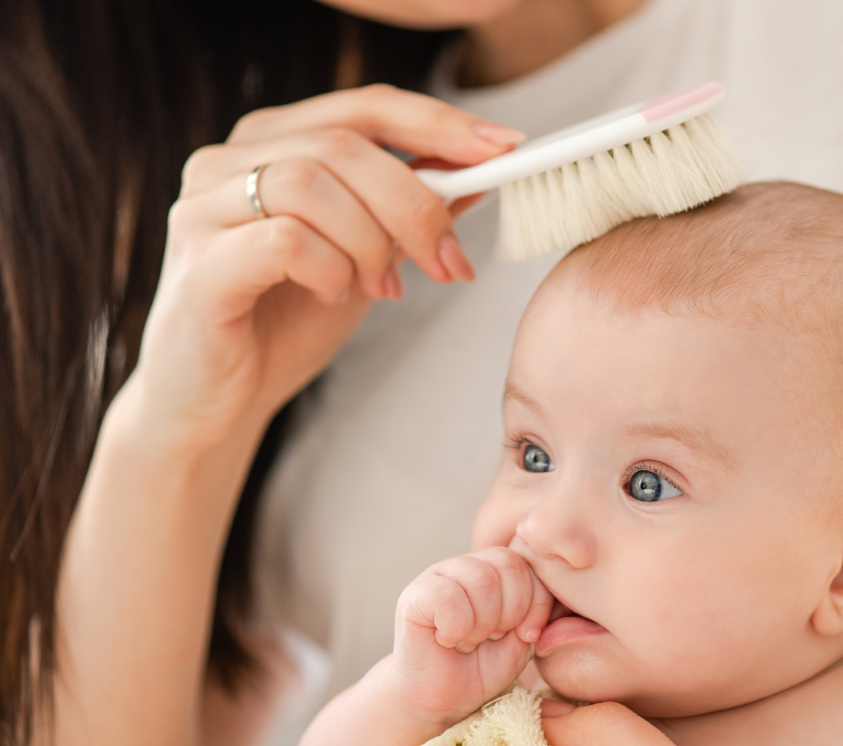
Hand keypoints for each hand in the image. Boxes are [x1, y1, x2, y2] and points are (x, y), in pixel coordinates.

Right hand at [124, 84, 523, 451]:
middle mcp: (229, 161)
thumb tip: (474, 178)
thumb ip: (405, 214)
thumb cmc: (284, 325)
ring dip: (370, 240)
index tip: (502, 148)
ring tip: (380, 288)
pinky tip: (334, 295)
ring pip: (312, 182)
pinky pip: (284, 238)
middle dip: (416, 202)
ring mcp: (204, 207)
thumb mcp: (365, 260)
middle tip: (449, 261)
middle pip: (345, 143)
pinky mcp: (199, 262)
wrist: (220, 401)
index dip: (438, 123)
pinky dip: (330, 267)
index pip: (365, 107)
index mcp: (272, 144)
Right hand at [393, 547, 553, 728]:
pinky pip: (446, 596)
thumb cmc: (485, 666)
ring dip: (482, 624)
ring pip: (480, 579)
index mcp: (498, 568)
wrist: (443, 701)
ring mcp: (439, 574)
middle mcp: (469, 563)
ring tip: (470, 641)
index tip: (525, 635)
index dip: (536, 604)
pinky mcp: (414, 596)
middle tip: (493, 638)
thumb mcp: (525, 635)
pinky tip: (448, 640)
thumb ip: (541, 606)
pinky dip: (456, 628)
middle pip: (508, 565)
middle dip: (510, 614)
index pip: (530, 562)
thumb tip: (563, 581)